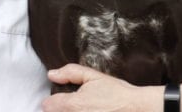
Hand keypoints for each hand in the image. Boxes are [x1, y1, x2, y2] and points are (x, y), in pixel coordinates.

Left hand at [41, 64, 161, 111]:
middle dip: (59, 107)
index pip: (48, 105)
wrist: (134, 108)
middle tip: (75, 102)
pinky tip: (89, 110)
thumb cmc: (116, 92)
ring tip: (84, 107)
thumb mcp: (93, 76)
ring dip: (67, 111)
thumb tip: (51, 74)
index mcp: (73, 104)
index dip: (53, 99)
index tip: (61, 96)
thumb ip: (70, 73)